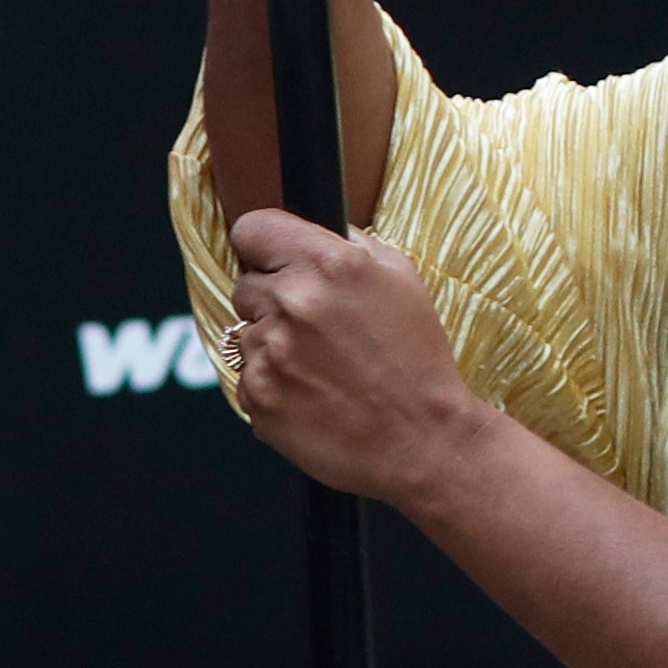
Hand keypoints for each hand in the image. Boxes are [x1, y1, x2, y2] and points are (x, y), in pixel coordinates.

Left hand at [223, 203, 498, 507]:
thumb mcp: (400, 278)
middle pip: (245, 285)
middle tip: (316, 327)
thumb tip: (312, 231)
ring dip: (272, 345)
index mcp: (327, 264)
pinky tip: (312, 394)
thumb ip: (350, 243)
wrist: (422, 439)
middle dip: (273, 300)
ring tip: (321, 366)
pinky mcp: (256, 396)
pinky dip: (272, 384)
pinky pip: (247, 378)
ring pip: (245, 334)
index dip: (263, 245)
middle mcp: (292, 303)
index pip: (252, 228)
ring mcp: (269, 353)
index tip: (274, 259)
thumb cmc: (416, 358)